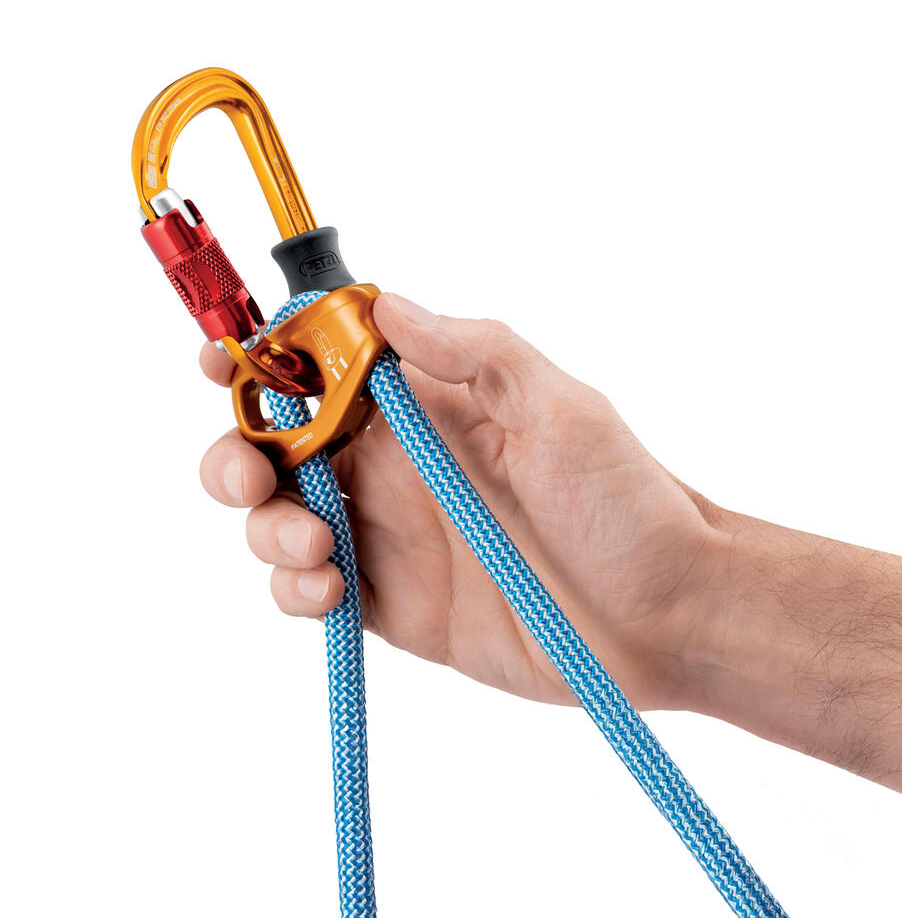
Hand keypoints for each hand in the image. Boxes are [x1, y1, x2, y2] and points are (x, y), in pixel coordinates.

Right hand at [198, 294, 721, 708]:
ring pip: (280, 518)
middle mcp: (398, 465)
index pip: (322, 367)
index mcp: (428, 406)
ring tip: (313, 542)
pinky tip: (326, 589)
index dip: (262, 357)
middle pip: (278, 444)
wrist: (664, 615)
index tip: (221, 360)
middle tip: (247, 471)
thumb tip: (385, 302)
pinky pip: (312, 591)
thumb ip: (474, 352)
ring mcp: (391, 537)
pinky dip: (294, 589)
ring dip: (264, 524)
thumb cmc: (624, 502)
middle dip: (237, 450)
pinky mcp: (395, 605)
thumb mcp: (560, 408)